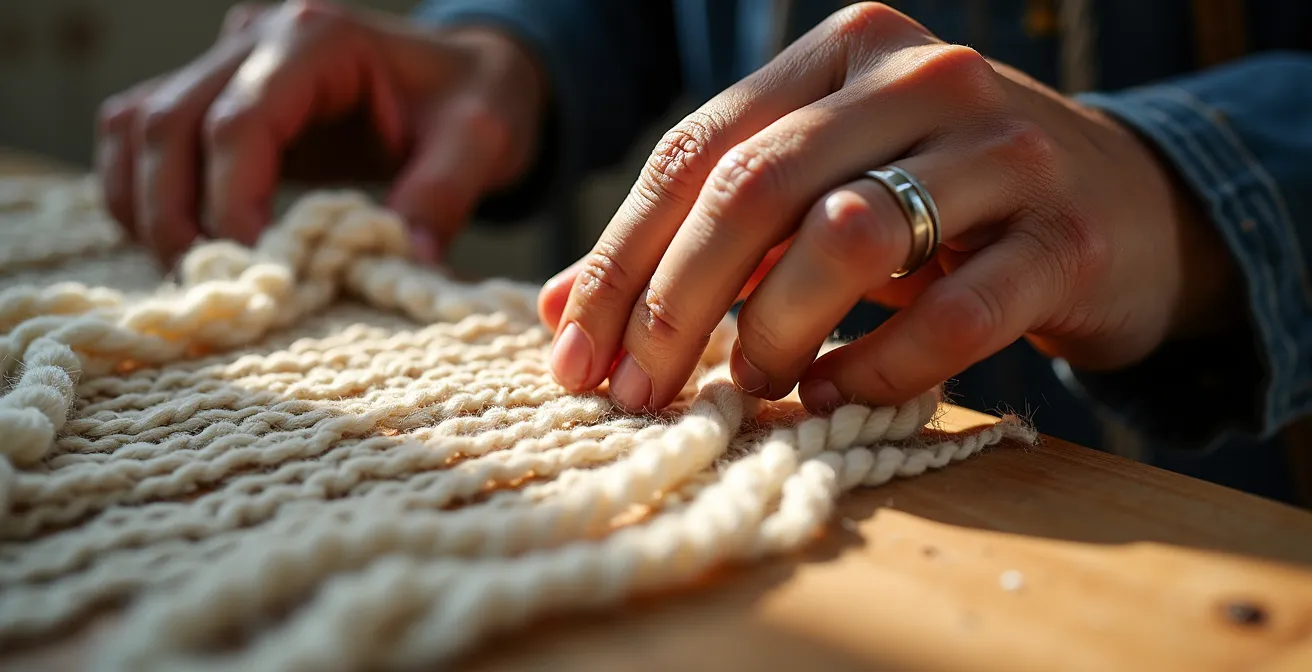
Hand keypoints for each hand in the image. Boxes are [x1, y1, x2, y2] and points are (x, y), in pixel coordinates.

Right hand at [96, 0, 544, 267]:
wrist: (466, 77)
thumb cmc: (473, 101)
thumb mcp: (481, 140)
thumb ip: (443, 196)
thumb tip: (406, 266)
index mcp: (318, 39)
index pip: (239, 121)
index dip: (230, 202)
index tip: (254, 270)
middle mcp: (254, 37)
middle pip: (167, 123)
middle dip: (174, 216)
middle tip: (215, 288)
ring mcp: (224, 61)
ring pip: (139, 128)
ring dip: (147, 208)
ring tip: (198, 277)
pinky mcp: (213, 95)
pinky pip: (144, 138)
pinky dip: (143, 195)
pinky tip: (183, 247)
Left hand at [538, 2, 1238, 413]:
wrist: (1123, 206)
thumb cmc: (941, 204)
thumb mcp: (820, 192)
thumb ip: (700, 237)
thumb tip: (562, 314)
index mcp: (844, 50)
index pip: (698, 148)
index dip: (620, 257)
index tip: (572, 353)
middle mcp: (923, 77)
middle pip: (757, 185)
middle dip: (673, 300)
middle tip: (633, 391)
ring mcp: (1004, 150)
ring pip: (850, 234)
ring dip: (774, 328)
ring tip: (743, 388)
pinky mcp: (1065, 238)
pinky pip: (951, 316)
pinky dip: (875, 368)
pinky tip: (832, 394)